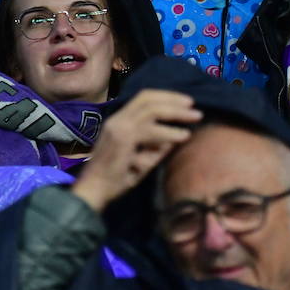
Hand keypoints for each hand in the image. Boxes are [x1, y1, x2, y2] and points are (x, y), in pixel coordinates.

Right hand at [70, 90, 201, 213]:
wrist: (93, 192)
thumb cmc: (116, 179)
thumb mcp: (140, 159)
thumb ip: (156, 147)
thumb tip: (177, 137)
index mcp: (118, 120)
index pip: (143, 98)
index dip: (166, 97)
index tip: (186, 103)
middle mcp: (117, 119)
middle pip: (148, 98)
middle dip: (174, 99)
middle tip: (194, 107)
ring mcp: (118, 127)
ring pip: (151, 110)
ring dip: (176, 112)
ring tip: (196, 118)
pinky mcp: (122, 139)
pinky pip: (150, 130)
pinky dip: (169, 132)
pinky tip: (183, 137)